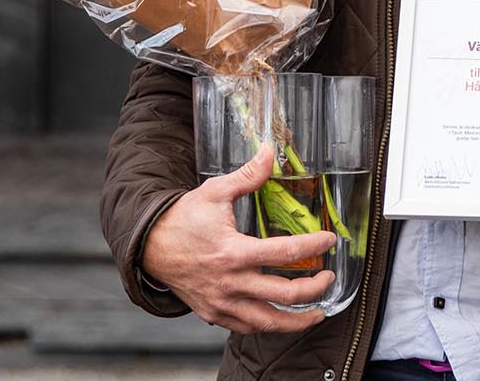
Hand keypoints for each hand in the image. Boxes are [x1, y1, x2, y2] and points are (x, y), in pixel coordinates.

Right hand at [140, 143, 336, 332]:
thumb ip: (248, 175)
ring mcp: (222, 302)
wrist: (150, 246)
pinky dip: (268, 325)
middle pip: (284, 294)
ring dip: (297, 320)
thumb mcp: (215, 192)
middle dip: (314, 288)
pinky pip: (247, 327)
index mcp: (233, 251)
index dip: (314, 246)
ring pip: (268, 322)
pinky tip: (282, 316)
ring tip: (316, 312)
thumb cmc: (183, 218)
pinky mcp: (214, 313)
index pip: (285, 252)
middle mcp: (230, 282)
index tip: (329, 240)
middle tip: (328, 277)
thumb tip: (270, 152)